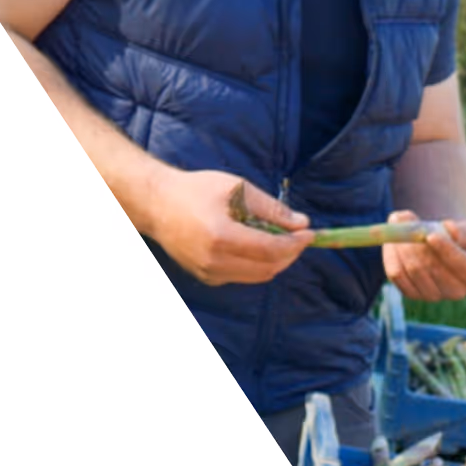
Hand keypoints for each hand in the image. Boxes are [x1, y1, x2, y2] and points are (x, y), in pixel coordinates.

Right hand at [146, 168, 312, 285]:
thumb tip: (301, 223)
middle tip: (298, 236)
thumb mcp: (236, 188)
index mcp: (221, 236)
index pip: (271, 250)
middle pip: (268, 268)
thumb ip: (271, 208)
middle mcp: (214, 261)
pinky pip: (242, 276)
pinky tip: (255, 245)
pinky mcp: (207, 277)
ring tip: (279, 239)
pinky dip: (257, 264)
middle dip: (289, 254)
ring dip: (276, 260)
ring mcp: (209, 273)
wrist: (156, 205)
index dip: (295, 244)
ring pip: (258, 276)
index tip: (309, 233)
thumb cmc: (196, 190)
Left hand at [384, 209, 465, 301]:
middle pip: (432, 267)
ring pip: (411, 269)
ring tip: (398, 223)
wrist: (444, 248)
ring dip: (401, 244)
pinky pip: (396, 275)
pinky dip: (391, 255)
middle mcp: (458, 291)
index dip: (445, 250)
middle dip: (416, 243)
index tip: (431, 235)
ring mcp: (434, 296)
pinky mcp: (412, 294)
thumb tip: (448, 230)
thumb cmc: (460, 237)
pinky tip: (392, 240)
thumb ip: (462, 230)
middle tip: (404, 221)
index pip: (461, 264)